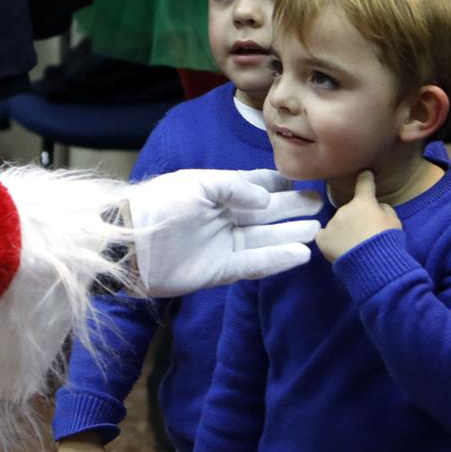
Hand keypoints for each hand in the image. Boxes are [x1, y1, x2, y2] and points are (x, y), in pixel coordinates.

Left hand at [128, 168, 321, 297]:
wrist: (130, 244)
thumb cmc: (160, 204)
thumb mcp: (198, 184)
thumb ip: (235, 186)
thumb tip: (268, 198)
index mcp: (215, 192)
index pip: (253, 185)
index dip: (277, 183)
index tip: (302, 180)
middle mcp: (223, 217)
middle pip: (264, 213)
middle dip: (291, 207)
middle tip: (320, 202)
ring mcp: (223, 245)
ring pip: (264, 239)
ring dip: (289, 233)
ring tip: (316, 227)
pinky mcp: (220, 270)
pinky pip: (254, 264)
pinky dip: (276, 259)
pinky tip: (299, 253)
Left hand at [313, 170, 398, 261]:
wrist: (373, 263)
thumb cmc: (387, 241)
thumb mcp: (394, 222)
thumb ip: (384, 210)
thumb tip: (376, 208)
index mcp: (363, 203)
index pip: (364, 184)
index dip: (365, 178)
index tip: (365, 174)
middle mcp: (344, 209)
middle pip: (350, 211)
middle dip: (355, 219)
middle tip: (364, 236)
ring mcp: (331, 223)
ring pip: (338, 224)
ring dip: (344, 231)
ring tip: (354, 248)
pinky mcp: (322, 238)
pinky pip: (325, 236)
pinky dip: (331, 241)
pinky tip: (339, 250)